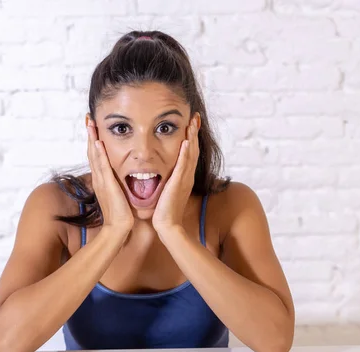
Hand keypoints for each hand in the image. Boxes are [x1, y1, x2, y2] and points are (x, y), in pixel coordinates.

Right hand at [87, 121, 133, 231]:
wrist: (118, 228)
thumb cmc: (120, 214)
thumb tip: (119, 177)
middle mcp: (99, 178)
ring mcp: (101, 181)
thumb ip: (116, 185)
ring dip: (92, 138)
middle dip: (90, 135)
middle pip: (92, 152)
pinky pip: (102, 166)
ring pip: (94, 156)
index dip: (93, 141)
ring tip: (91, 123)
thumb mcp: (116, 195)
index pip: (96, 156)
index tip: (93, 127)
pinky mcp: (107, 185)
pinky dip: (99, 154)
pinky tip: (98, 142)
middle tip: (88, 118)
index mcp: (101, 180)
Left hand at [152, 114, 199, 233]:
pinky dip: (186, 153)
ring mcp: (185, 179)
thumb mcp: (168, 191)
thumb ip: (168, 181)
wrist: (167, 225)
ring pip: (191, 154)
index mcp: (185, 177)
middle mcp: (187, 176)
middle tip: (195, 117)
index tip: (191, 124)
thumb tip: (164, 174)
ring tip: (192, 123)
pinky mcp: (179, 184)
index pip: (190, 153)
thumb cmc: (165, 211)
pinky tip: (186, 142)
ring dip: (192, 138)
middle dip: (194, 133)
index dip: (192, 138)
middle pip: (193, 150)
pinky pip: (183, 165)